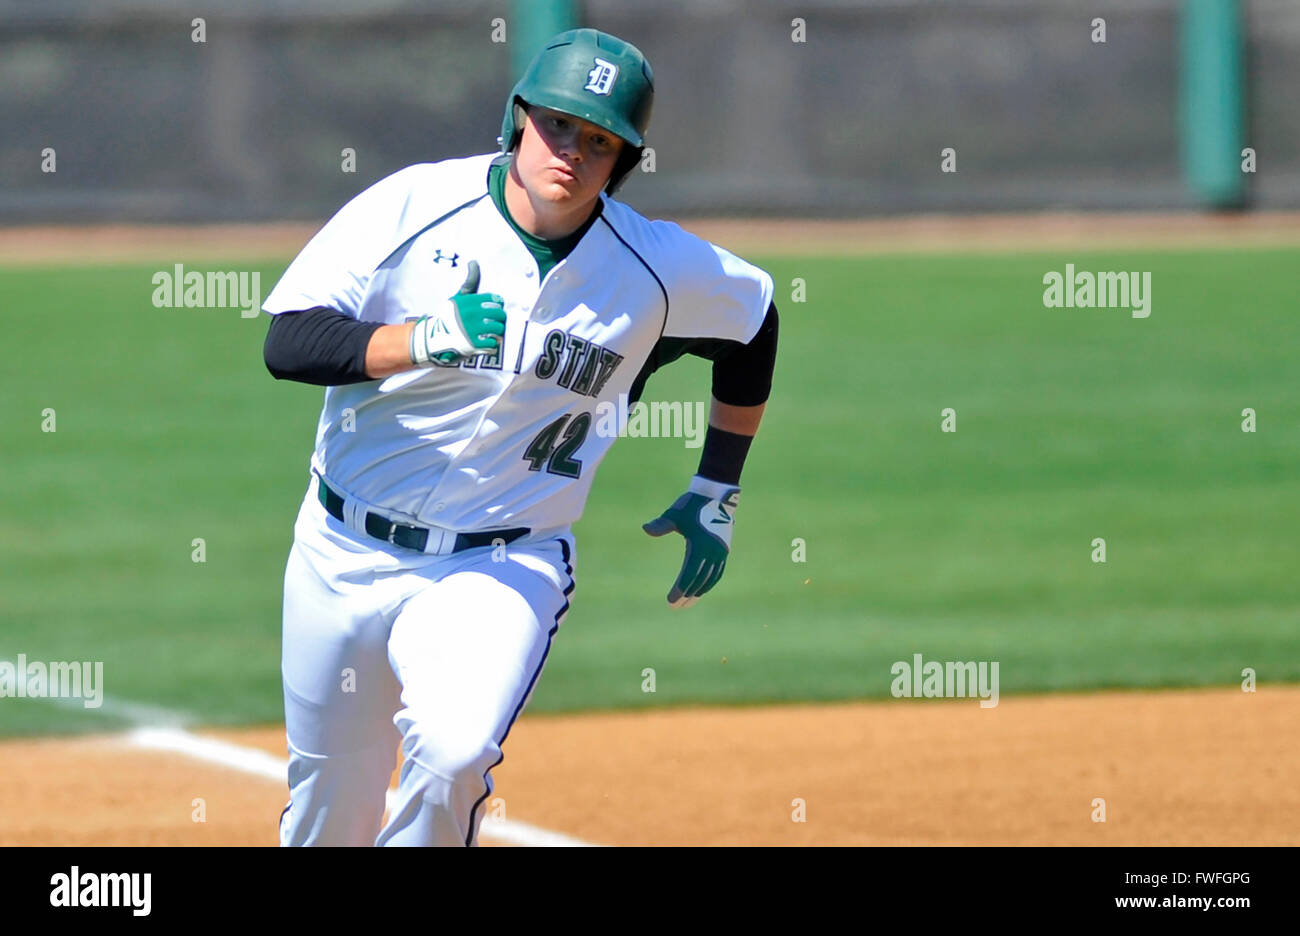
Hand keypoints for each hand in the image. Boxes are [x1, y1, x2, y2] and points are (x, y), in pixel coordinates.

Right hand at [410, 260, 506, 364]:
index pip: (496, 300)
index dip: (497, 306)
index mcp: (469, 301)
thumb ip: (470, 282)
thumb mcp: (458, 297)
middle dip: (499, 320)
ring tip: (490, 334)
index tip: (492, 310)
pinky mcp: (473, 345)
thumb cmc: (449, 316)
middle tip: (493, 323)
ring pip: (499, 329)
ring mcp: (472, 330)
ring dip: (497, 333)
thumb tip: (474, 261)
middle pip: (500, 315)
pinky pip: (493, 344)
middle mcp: (471, 314)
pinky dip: (492, 345)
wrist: (433, 338)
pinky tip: (485, 343)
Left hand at [642, 476, 739, 608]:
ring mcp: (720, 552)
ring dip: (699, 592)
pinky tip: (702, 589)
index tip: (671, 601)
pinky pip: (717, 572)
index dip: (680, 589)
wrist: (716, 495)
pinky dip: (709, 583)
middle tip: (675, 607)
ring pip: (710, 579)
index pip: (689, 574)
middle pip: (699, 580)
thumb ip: (661, 525)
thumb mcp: (675, 514)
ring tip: (688, 603)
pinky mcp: (723, 550)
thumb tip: (645, 529)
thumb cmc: (692, 505)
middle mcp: (712, 552)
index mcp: (700, 545)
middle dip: (687, 595)